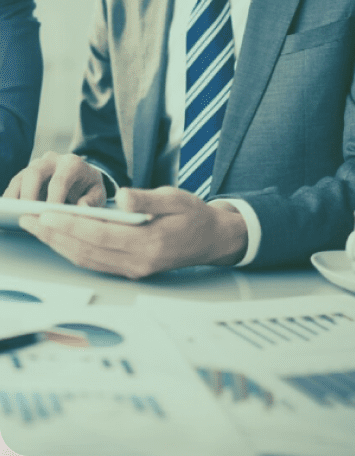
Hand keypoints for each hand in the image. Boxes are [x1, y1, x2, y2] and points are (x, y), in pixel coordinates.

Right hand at [3, 152, 106, 206]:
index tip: (50, 215)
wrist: (83, 178)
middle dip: (29, 194)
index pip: (60, 180)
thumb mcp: (98, 194)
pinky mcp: (26, 175)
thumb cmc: (89, 188)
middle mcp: (52, 160)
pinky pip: (15, 184)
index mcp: (72, 163)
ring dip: (16, 196)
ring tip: (14, 214)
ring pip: (21, 177)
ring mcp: (37, 166)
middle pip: (35, 173)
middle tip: (28, 214)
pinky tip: (10, 212)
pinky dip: (12, 197)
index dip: (53, 199)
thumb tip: (82, 208)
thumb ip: (92, 201)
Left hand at [17, 186, 247, 278]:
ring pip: (87, 259)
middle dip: (54, 236)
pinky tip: (60, 240)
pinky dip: (73, 251)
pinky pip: (96, 263)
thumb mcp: (176, 198)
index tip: (46, 214)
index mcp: (151, 242)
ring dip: (58, 245)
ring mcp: (135, 270)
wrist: (212, 239)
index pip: (101, 235)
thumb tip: (122, 197)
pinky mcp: (132, 271)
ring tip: (36, 229)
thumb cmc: (194, 215)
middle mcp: (139, 261)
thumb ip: (147, 198)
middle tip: (28, 220)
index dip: (70, 225)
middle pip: (87, 250)